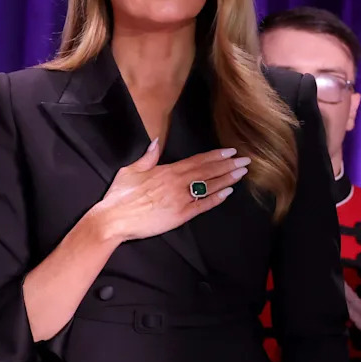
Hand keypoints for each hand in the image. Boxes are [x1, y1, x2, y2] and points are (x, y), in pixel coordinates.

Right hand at [91, 140, 247, 243]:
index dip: (216, 156)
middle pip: (208, 171)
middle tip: (246, 160)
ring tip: (242, 173)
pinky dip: (216, 198)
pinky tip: (228, 192)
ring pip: (209, 186)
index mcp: (167, 170)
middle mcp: (177, 183)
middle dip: (228, 165)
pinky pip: (202, 205)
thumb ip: (148, 156)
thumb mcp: (131, 169)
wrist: (114, 219)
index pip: (197, 160)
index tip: (231, 151)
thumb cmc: (120, 195)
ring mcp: (180, 199)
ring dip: (227, 179)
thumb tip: (156, 142)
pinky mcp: (180, 215)